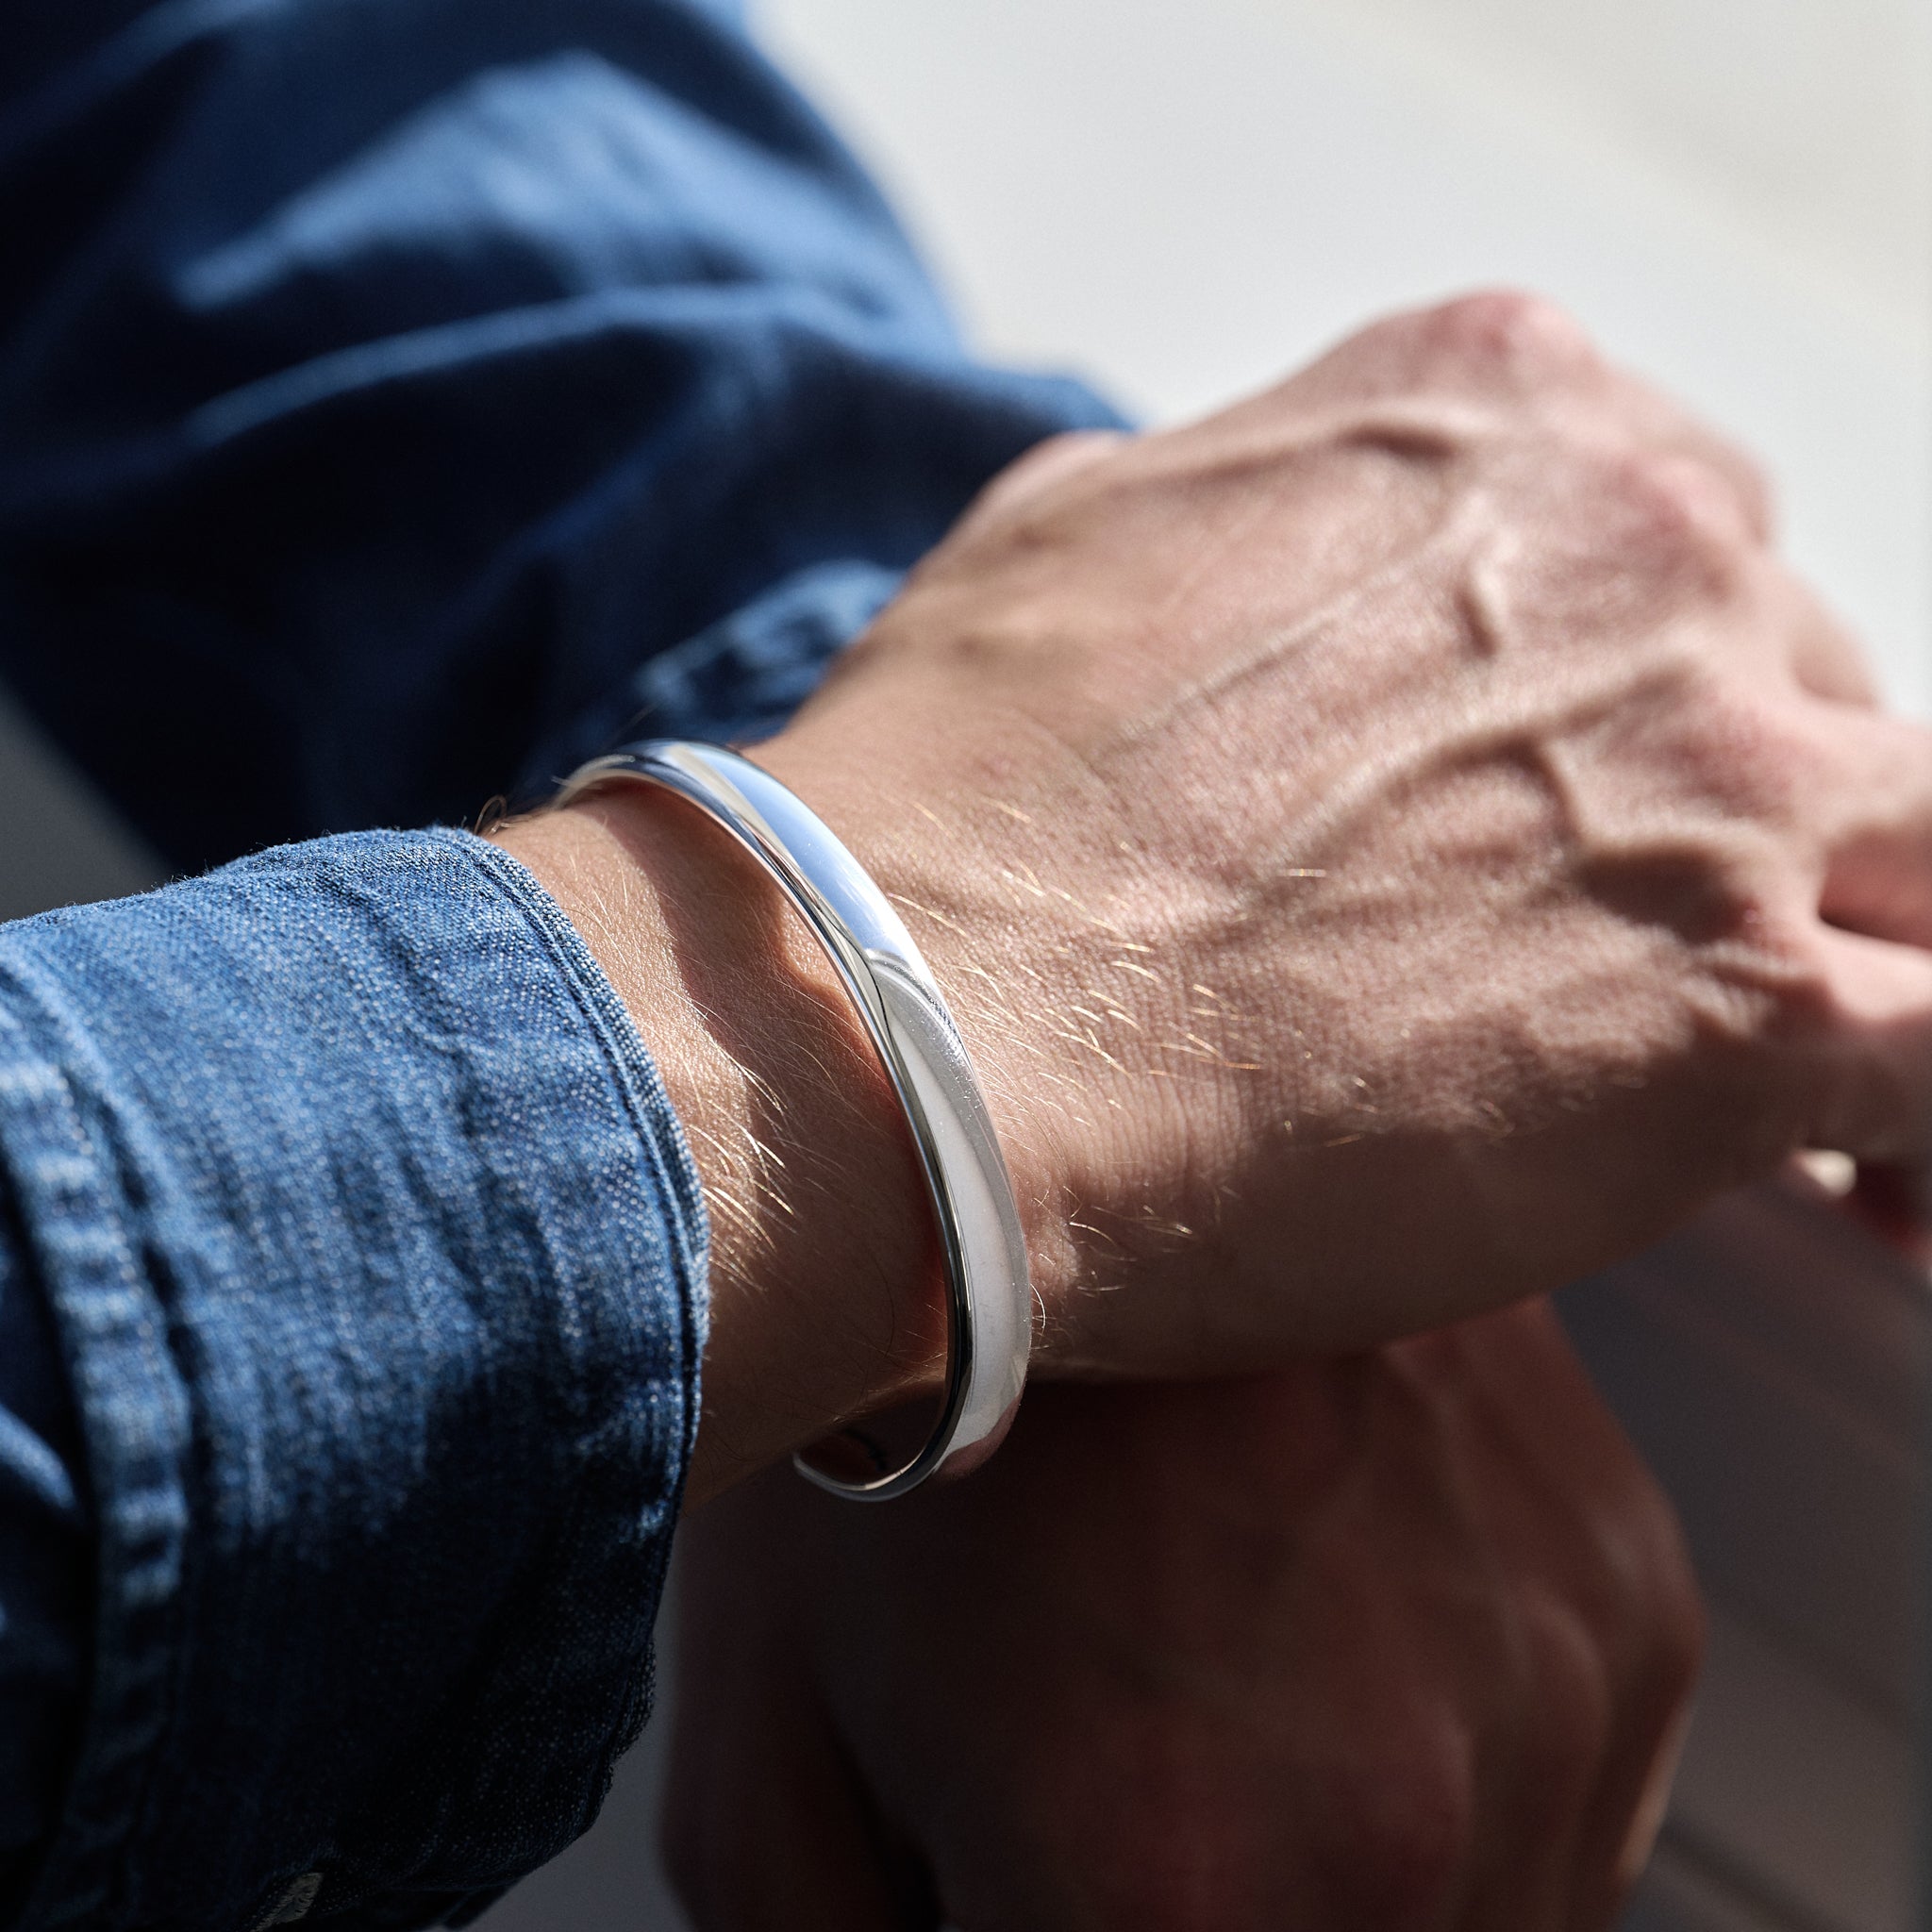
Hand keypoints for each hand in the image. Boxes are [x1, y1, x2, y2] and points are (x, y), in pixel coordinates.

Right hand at [504, 291, 1931, 1492]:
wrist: (901, 1024)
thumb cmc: (946, 808)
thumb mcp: (1072, 546)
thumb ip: (1237, 522)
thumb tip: (1267, 573)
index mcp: (1495, 420)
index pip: (1679, 532)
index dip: (1634, 687)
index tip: (1588, 792)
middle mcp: (1649, 554)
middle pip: (1806, 686)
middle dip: (1726, 820)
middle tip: (1616, 951)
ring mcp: (1721, 780)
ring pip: (1922, 848)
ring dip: (1857, 947)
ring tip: (1786, 1066)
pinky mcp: (1747, 1016)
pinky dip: (1921, 1129)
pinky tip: (1871, 1190)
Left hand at [664, 1299, 1703, 1930]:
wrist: (1062, 1159)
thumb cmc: (888, 1428)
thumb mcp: (764, 1777)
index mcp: (1166, 1894)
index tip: (1023, 1889)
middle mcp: (1402, 1833)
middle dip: (1184, 1923)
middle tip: (1107, 1790)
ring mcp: (1549, 1707)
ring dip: (1334, 1889)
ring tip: (1215, 1713)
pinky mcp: (1626, 1610)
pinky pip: (1567, 1820)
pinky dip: (1450, 1792)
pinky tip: (1319, 1650)